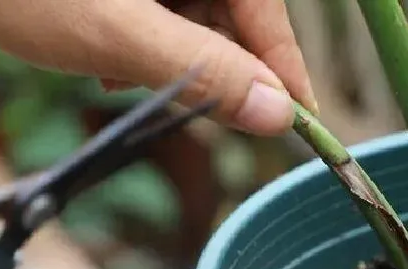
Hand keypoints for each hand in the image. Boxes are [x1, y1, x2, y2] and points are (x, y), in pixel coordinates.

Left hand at [0, 0, 316, 135]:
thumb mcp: (123, 38)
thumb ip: (204, 73)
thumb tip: (275, 113)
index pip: (268, 11)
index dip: (283, 69)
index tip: (298, 119)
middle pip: (232, 19)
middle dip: (210, 69)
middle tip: (188, 106)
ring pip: (195, 24)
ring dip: (169, 63)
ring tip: (117, 72)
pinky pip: (163, 18)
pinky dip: (146, 48)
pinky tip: (109, 58)